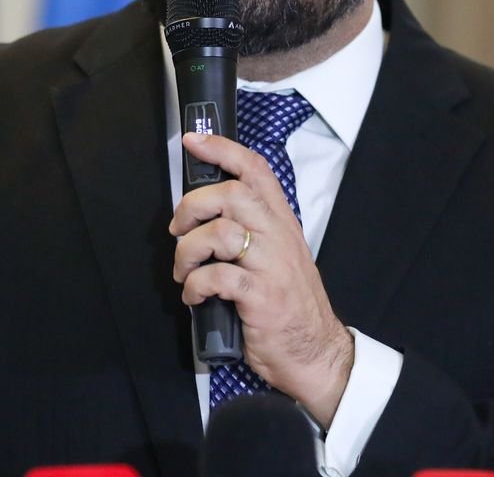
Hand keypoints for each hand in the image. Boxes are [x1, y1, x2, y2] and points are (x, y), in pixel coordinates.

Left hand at [168, 131, 354, 426]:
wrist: (315, 353)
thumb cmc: (290, 305)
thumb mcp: (279, 257)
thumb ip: (253, 230)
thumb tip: (208, 213)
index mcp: (282, 223)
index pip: (256, 171)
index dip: (222, 150)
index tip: (193, 140)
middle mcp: (279, 238)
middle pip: (232, 195)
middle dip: (193, 206)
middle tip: (179, 230)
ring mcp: (271, 267)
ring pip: (219, 234)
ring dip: (188, 252)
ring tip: (185, 272)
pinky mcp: (261, 297)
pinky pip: (217, 277)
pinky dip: (195, 285)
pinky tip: (194, 296)